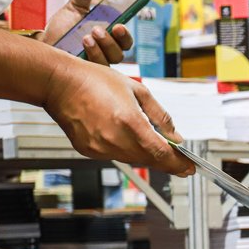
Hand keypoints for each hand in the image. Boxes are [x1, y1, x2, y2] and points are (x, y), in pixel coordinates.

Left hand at [41, 0, 132, 64]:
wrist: (46, 42)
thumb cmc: (65, 27)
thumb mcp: (74, 8)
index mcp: (109, 36)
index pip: (125, 40)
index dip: (125, 35)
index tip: (120, 26)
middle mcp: (107, 52)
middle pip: (120, 52)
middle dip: (112, 42)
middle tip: (99, 30)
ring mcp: (97, 63)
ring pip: (109, 61)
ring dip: (100, 49)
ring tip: (86, 37)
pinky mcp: (86, 71)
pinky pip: (94, 68)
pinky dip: (90, 56)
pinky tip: (80, 46)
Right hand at [42, 57, 193, 174]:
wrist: (59, 82)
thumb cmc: (95, 81)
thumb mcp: (137, 90)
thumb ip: (160, 116)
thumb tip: (176, 136)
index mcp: (130, 121)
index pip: (161, 153)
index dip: (178, 164)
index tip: (189, 168)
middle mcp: (115, 138)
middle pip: (149, 160)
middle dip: (167, 163)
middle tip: (180, 163)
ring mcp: (100, 147)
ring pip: (133, 160)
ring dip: (147, 156)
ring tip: (157, 149)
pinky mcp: (89, 151)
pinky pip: (116, 156)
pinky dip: (127, 151)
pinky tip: (128, 140)